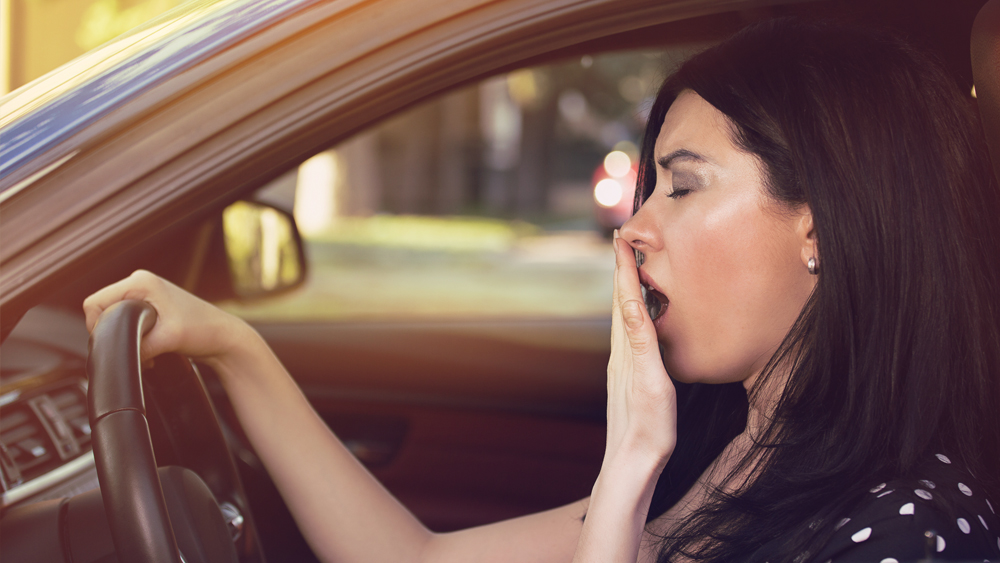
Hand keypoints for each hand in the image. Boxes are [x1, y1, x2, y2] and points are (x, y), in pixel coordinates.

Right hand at [83, 270, 250, 363]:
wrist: (225, 337)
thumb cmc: (203, 331)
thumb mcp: (166, 340)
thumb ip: (137, 346)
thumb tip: (118, 355)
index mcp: (141, 281)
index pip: (95, 302)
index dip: (97, 326)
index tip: (111, 343)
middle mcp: (141, 282)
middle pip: (102, 310)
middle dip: (112, 333)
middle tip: (132, 348)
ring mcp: (146, 294)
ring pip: (114, 318)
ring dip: (124, 337)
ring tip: (146, 349)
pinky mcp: (152, 306)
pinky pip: (127, 321)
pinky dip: (133, 337)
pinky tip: (150, 349)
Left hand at [605, 231, 676, 472]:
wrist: (633, 464)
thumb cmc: (648, 426)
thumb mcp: (650, 380)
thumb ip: (641, 341)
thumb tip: (629, 301)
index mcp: (625, 349)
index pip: (623, 298)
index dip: (623, 266)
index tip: (621, 236)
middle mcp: (619, 354)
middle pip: (620, 303)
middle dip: (622, 271)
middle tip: (624, 243)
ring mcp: (622, 367)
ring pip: (624, 319)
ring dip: (626, 291)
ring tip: (631, 270)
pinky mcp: (629, 379)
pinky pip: (630, 336)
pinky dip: (634, 316)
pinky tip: (640, 322)